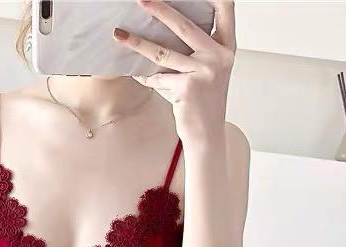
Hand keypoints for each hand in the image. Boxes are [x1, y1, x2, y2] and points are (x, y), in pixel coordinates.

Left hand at [113, 0, 236, 143]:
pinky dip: (144, 76)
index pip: (225, 8)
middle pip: (185, 25)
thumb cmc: (205, 103)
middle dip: (160, 9)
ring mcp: (204, 71)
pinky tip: (134, 72)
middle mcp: (219, 56)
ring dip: (137, 43)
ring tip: (118, 35)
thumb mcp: (209, 71)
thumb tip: (167, 26)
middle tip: (141, 0)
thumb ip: (199, 49)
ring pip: (163, 52)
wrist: (207, 136)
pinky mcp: (187, 87)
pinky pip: (157, 77)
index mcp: (227, 47)